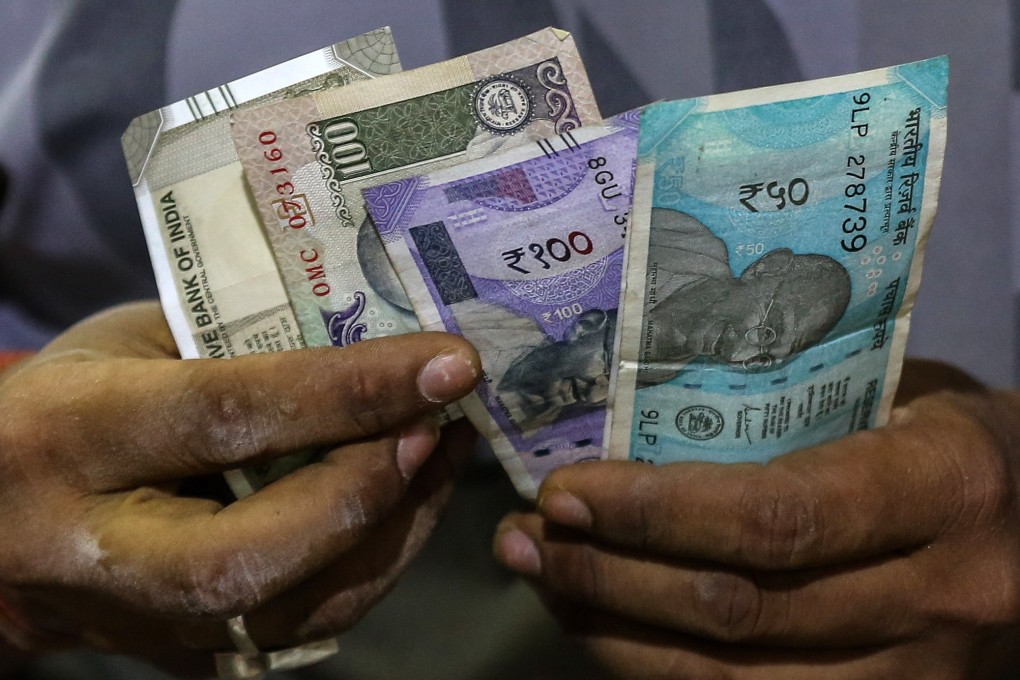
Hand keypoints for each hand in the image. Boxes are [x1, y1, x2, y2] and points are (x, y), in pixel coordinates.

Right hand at [0, 302, 479, 675]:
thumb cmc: (74, 402)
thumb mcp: (134, 342)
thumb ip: (241, 348)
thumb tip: (378, 350)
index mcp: (69, 438)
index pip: (227, 416)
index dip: (350, 392)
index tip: (449, 364)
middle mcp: (94, 552)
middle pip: (255, 553)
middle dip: (370, 490)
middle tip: (442, 424)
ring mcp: (138, 624)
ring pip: (294, 609)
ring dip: (396, 528)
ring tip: (445, 450)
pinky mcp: (184, 655)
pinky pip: (305, 625)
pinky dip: (376, 562)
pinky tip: (410, 500)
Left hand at [494, 359, 1019, 678]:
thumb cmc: (960, 440)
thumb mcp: (902, 395)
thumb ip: (792, 405)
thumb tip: (635, 407)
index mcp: (946, 490)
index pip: (777, 516)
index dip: (656, 511)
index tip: (568, 489)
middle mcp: (939, 599)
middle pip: (738, 610)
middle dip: (610, 574)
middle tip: (531, 534)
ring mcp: (916, 676)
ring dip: (612, 630)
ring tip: (542, 576)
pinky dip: (653, 668)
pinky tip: (601, 624)